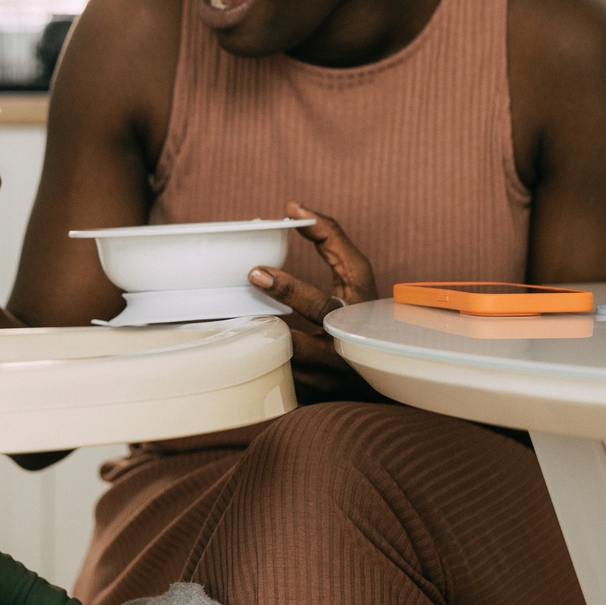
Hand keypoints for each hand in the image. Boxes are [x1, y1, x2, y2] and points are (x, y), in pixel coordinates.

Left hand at [246, 201, 381, 402]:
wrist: (380, 376)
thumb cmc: (362, 315)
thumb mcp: (355, 277)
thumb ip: (330, 239)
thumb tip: (293, 206)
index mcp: (355, 318)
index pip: (323, 305)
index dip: (288, 290)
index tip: (256, 271)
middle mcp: (343, 352)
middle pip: (299, 343)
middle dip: (269, 322)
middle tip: (240, 302)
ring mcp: (327, 381)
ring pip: (283, 367)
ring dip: (256, 349)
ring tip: (225, 332)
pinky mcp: (312, 398)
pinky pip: (277, 384)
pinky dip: (256, 368)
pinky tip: (233, 355)